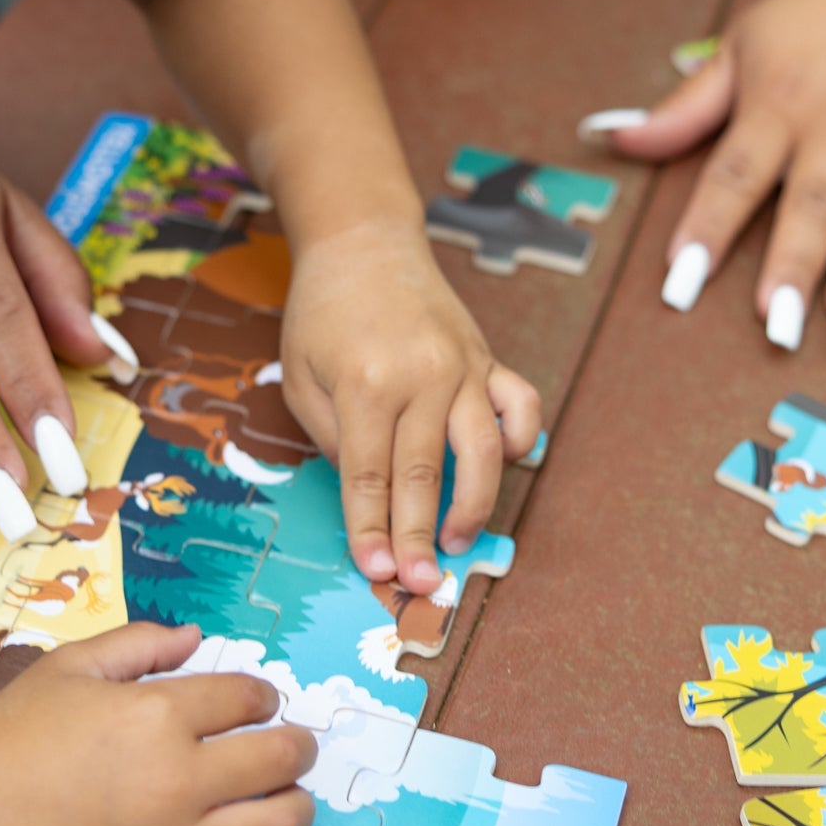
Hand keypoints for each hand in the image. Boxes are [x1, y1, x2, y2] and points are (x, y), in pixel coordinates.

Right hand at [0, 623, 315, 825]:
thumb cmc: (10, 737)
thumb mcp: (70, 667)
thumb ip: (140, 643)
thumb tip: (197, 637)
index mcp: (156, 716)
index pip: (250, 699)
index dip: (260, 696)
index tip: (255, 704)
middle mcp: (176, 782)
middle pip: (282, 760)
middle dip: (296, 745)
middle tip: (289, 745)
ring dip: (292, 806)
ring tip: (278, 797)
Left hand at [277, 220, 541, 595]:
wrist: (363, 242)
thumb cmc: (324, 313)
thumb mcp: (303, 376)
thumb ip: (336, 439)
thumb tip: (369, 497)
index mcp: (366, 381)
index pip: (370, 475)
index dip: (372, 529)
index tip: (375, 570)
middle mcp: (423, 375)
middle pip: (425, 474)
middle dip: (420, 535)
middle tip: (422, 583)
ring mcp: (463, 365)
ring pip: (484, 451)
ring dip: (475, 505)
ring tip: (460, 543)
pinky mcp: (488, 357)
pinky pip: (521, 406)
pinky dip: (521, 441)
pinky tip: (505, 468)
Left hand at [600, 0, 825, 346]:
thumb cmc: (815, 12)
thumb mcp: (741, 44)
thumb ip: (686, 107)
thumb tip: (616, 137)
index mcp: (776, 100)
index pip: (733, 175)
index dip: (707, 229)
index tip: (680, 283)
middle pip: (809, 204)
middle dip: (791, 268)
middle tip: (773, 328)